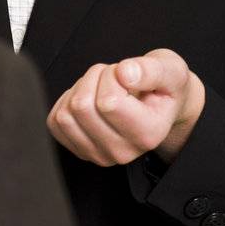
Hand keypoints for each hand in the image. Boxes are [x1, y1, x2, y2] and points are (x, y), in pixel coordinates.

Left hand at [46, 50, 205, 167]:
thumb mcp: (169, 70)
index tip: (127, 74)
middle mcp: (123, 152)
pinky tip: (91, 98)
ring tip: (105, 86)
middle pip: (82, 107)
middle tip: (115, 77)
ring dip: (81, 88)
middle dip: (94, 78)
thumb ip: (151, 70)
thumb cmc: (165, 86)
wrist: (161, 105)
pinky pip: (55, 121)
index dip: (111, 76)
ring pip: (66, 113)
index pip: (108, 102)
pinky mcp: (79, 150)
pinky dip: (67, 100)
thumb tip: (125, 73)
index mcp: (148, 135)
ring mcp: (99, 155)